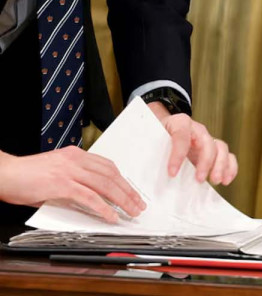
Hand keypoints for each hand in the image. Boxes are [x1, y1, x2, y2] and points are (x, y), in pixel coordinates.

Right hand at [0, 148, 144, 222]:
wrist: (4, 173)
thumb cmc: (25, 175)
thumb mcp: (54, 172)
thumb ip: (73, 179)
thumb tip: (89, 197)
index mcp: (75, 155)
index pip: (107, 166)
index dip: (122, 179)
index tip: (131, 190)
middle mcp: (75, 160)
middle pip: (111, 175)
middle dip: (128, 190)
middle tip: (138, 203)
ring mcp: (69, 171)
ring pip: (104, 185)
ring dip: (121, 200)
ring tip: (131, 211)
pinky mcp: (61, 185)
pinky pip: (88, 197)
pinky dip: (103, 208)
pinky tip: (111, 216)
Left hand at [146, 102, 237, 184]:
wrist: (165, 126)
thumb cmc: (156, 135)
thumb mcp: (149, 139)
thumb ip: (149, 151)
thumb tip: (139, 174)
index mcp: (179, 123)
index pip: (181, 135)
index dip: (178, 154)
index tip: (172, 173)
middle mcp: (197, 129)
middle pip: (207, 142)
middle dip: (205, 162)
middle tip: (199, 180)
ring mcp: (207, 139)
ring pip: (221, 148)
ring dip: (221, 165)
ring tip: (215, 181)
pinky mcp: (213, 150)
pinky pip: (228, 156)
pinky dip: (230, 167)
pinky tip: (226, 180)